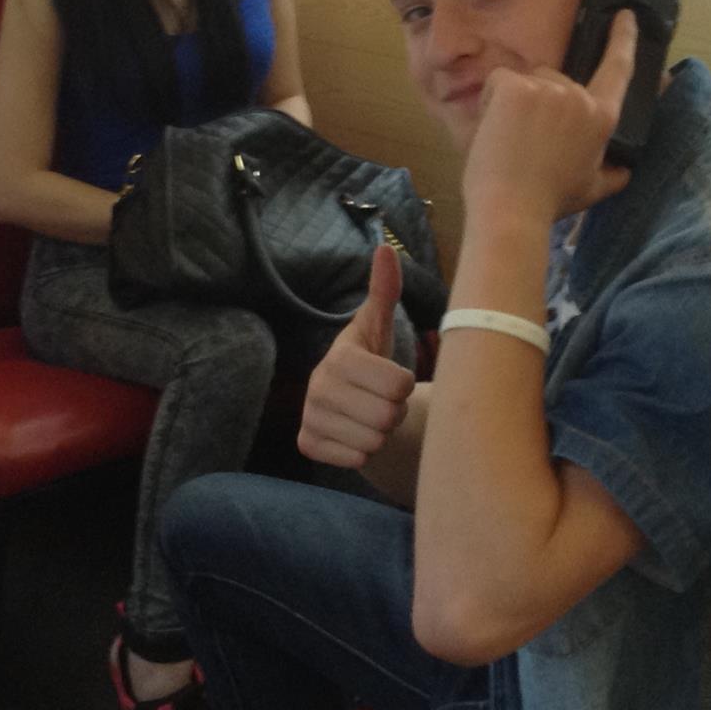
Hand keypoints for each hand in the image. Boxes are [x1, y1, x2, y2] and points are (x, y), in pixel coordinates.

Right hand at [299, 243, 415, 469]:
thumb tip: (386, 248)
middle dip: (393, 413)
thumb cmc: (372, 361)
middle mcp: (317, 385)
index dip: (404, 386)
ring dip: (380, 434)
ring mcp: (309, 416)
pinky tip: (354, 434)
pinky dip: (361, 453)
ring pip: (373, 442)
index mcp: (340, 356)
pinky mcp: (306, 444)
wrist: (348, 402)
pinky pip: (354, 461)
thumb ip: (385, 292)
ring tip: (370, 417)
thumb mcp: (379, 328)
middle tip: (382, 402)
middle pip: (388, 416)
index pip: (398, 384)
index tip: (392, 380)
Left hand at [462, 10, 636, 228]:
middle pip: (555, 78)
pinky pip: (500, 81)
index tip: (625, 15)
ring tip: (510, 141)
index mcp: (601, 118)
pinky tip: (495, 131)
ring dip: (514, 102)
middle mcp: (579, 97)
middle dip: (538, 101)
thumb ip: (612, 174)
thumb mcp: (592, 190)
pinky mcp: (515, 87)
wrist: (511, 210)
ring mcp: (547, 89)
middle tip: (526, 141)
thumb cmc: (549, 202)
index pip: (618, 69)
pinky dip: (491, 101)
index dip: (622, 39)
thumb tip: (626, 171)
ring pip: (526, 80)